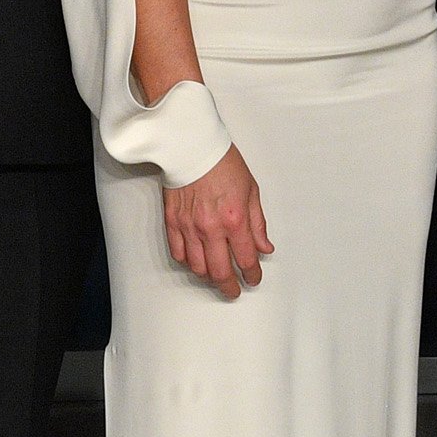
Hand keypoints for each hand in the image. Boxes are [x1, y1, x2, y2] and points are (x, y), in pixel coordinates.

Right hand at [162, 144, 271, 299]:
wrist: (191, 146)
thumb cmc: (221, 162)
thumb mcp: (251, 190)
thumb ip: (258, 224)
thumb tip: (264, 247)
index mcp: (235, 219)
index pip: (246, 259)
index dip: (252, 274)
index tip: (253, 278)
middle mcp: (211, 227)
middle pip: (221, 271)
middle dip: (230, 286)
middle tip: (234, 290)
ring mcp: (189, 227)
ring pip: (198, 267)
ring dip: (209, 276)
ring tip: (215, 276)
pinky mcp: (172, 222)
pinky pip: (178, 253)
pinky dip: (188, 262)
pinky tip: (195, 261)